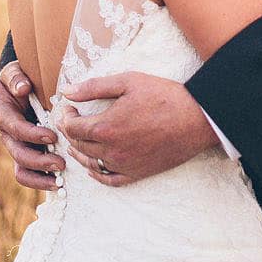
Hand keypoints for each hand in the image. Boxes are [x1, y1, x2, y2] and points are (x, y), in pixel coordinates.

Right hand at [0, 62, 65, 190]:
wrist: (21, 87)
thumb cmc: (20, 78)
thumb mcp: (14, 72)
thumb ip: (16, 77)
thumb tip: (22, 88)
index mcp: (4, 114)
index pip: (15, 128)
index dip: (32, 134)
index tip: (52, 135)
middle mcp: (7, 135)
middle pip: (18, 154)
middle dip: (39, 161)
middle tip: (61, 163)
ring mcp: (16, 147)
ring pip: (21, 169)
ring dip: (40, 177)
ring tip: (60, 180)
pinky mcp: (26, 155)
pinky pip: (29, 175)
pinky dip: (42, 182)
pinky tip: (59, 184)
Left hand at [54, 72, 217, 186]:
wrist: (197, 119)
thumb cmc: (164, 96)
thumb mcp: (128, 81)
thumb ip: (94, 87)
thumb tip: (67, 91)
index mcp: (106, 127)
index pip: (72, 128)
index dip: (65, 117)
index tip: (68, 107)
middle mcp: (111, 150)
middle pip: (79, 146)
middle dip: (70, 133)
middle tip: (70, 121)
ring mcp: (124, 164)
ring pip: (90, 164)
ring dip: (79, 153)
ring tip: (75, 142)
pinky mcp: (138, 173)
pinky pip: (110, 179)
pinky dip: (97, 175)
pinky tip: (93, 168)